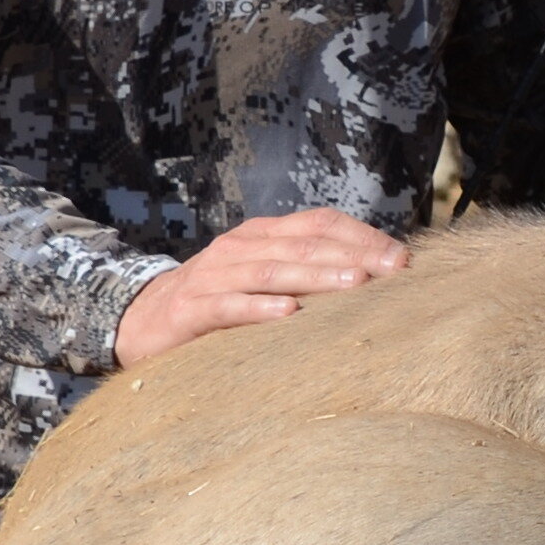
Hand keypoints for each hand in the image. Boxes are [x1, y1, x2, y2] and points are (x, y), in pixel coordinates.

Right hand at [113, 208, 409, 368]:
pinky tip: (288, 313)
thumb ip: (309, 273)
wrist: (142, 320)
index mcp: (264, 234)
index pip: (319, 224)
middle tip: (393, 271)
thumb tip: (377, 278)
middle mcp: (240, 246)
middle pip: (303, 245)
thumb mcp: (264, 277)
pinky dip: (258, 307)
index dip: (362, 236)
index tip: (403, 257)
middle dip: (353, 256)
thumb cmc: (220, 301)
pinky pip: (227, 305)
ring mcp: (213, 275)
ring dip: (316, 277)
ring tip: (355, 286)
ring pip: (271, 270)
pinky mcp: (190, 309)